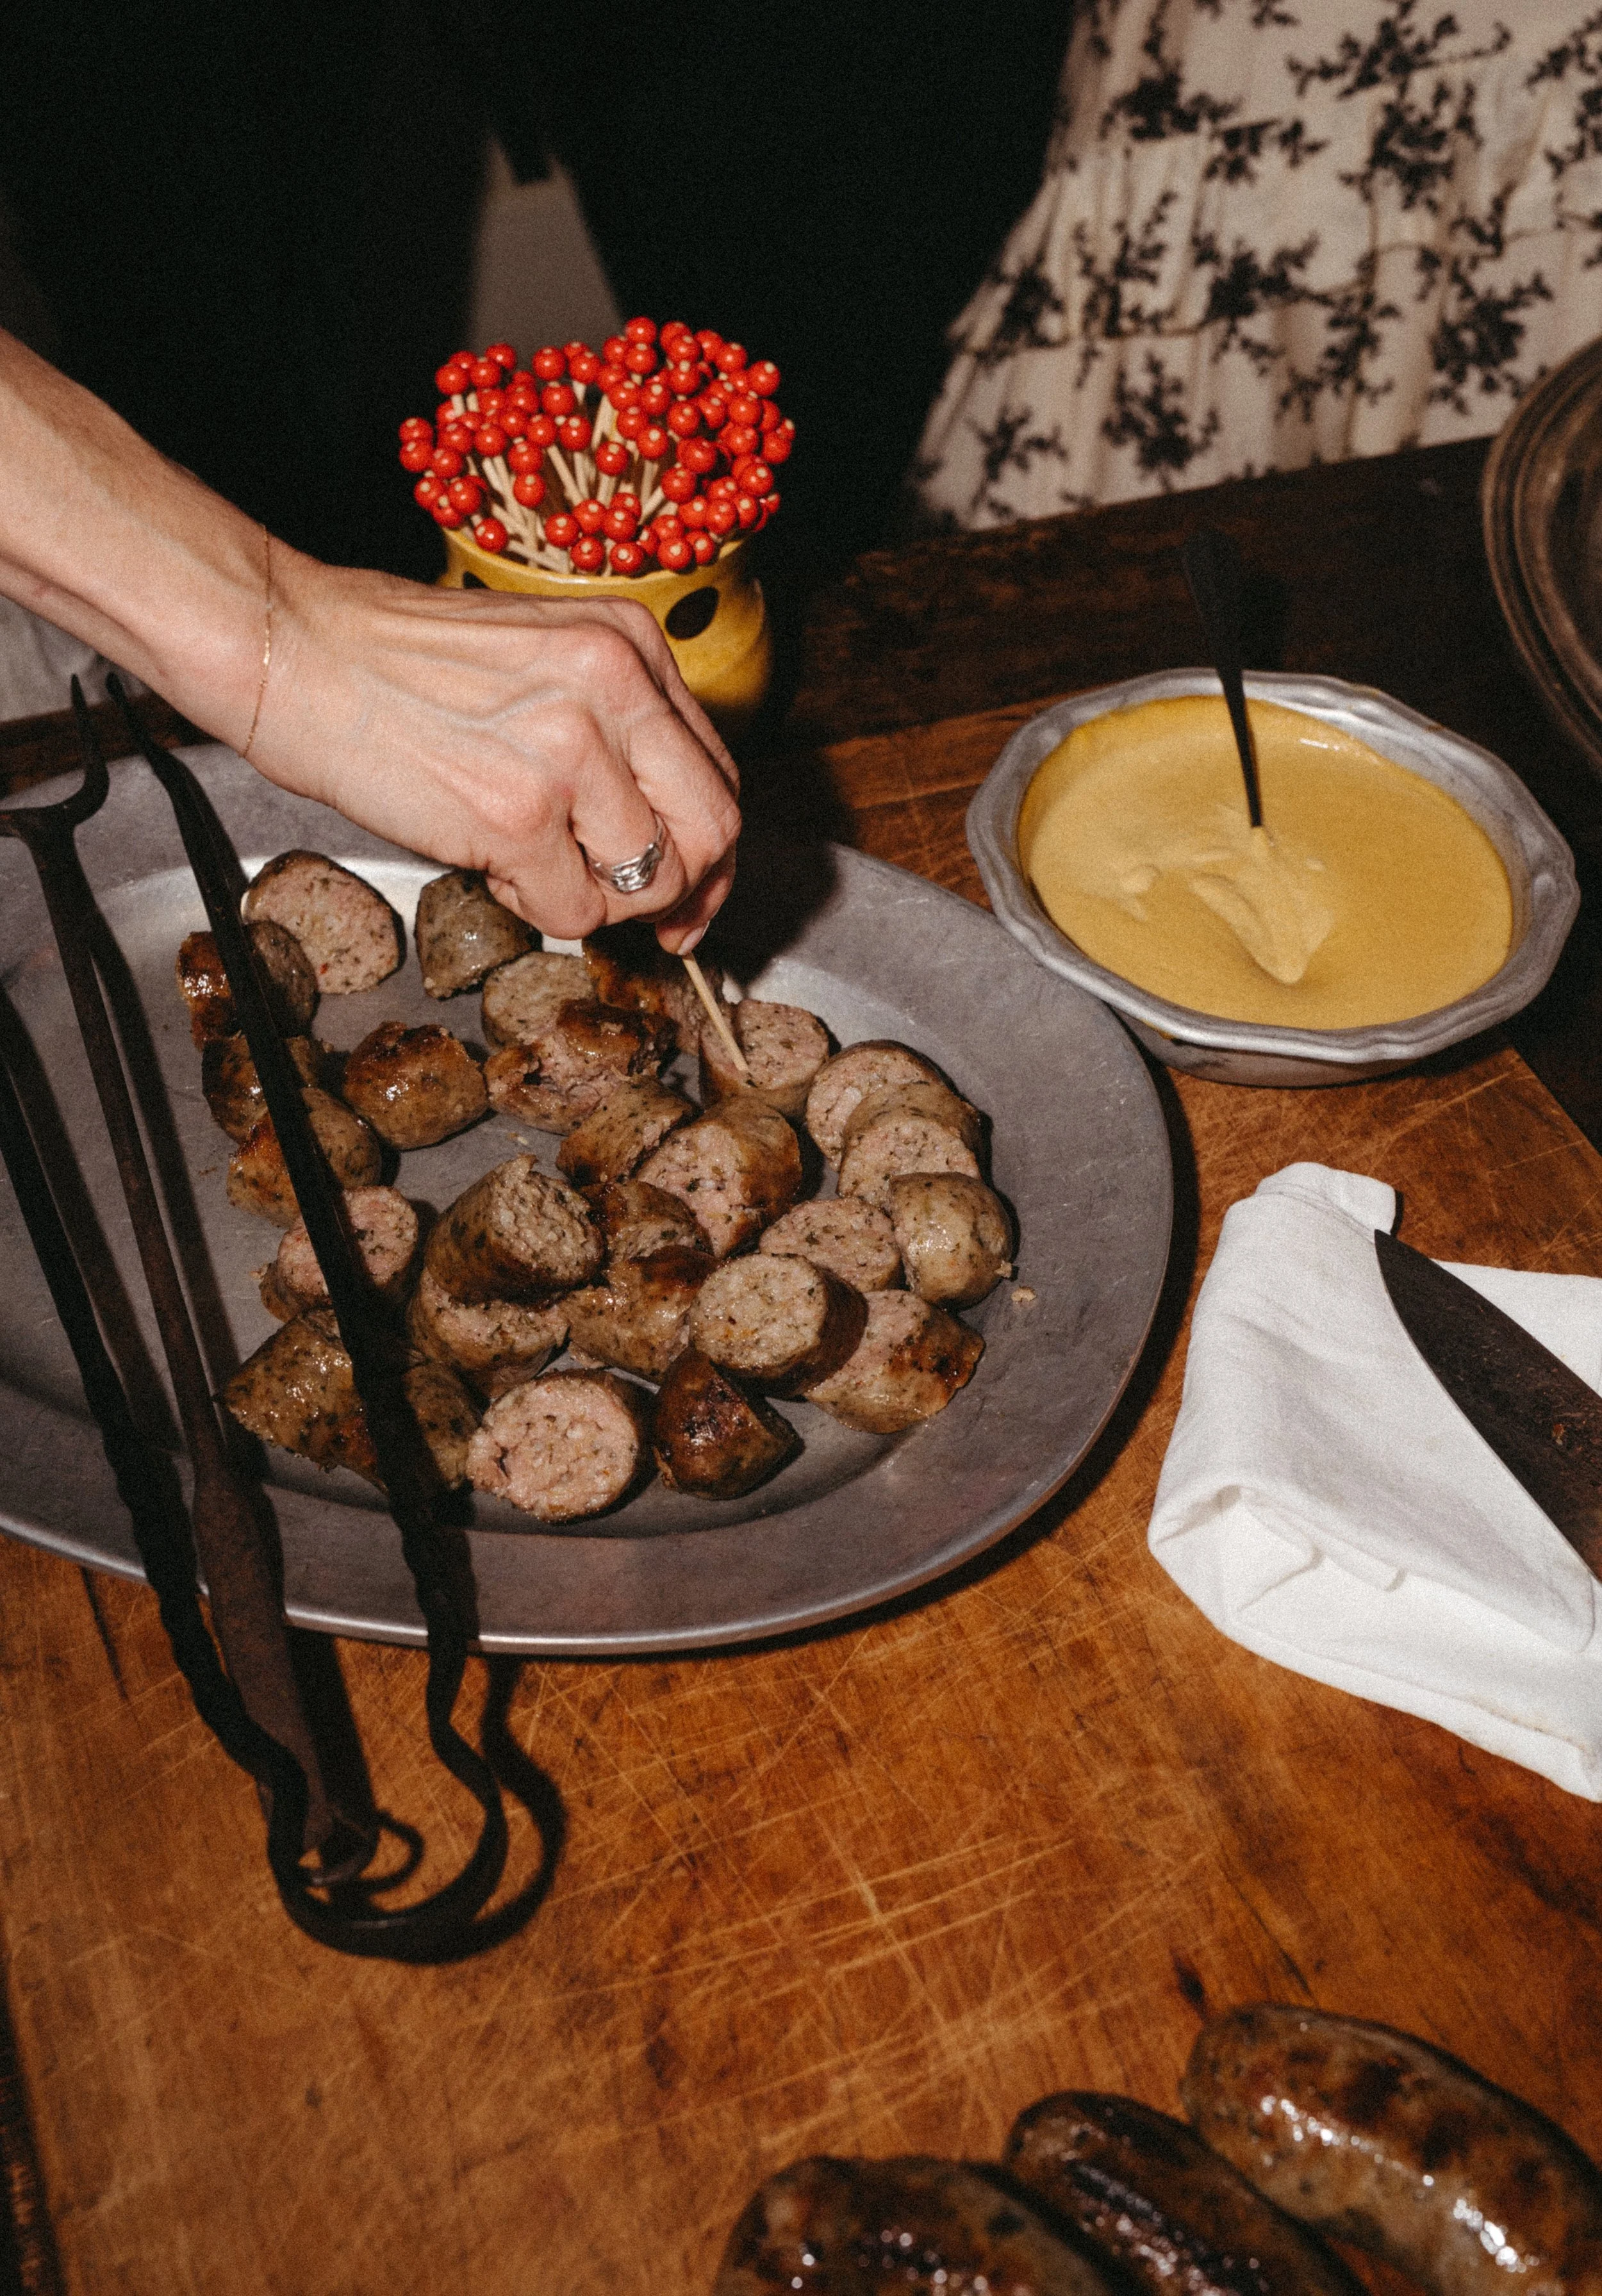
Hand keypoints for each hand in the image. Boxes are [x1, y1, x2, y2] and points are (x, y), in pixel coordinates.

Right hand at [252, 556, 741, 948]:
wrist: (295, 651)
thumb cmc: (397, 659)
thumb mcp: (540, 657)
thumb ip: (611, 728)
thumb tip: (660, 829)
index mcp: (629, 645)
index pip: (714, 769)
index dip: (708, 845)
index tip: (691, 886)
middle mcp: (615, 690)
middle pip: (711, 829)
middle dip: (689, 891)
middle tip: (659, 924)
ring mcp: (569, 754)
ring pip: (649, 880)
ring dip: (602, 901)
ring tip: (536, 866)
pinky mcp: (518, 817)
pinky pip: (575, 910)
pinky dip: (540, 907)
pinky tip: (496, 866)